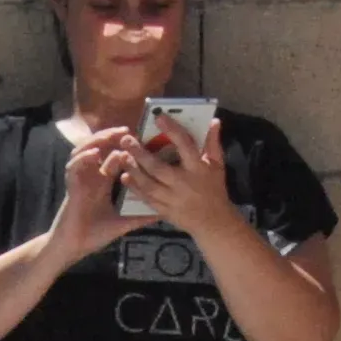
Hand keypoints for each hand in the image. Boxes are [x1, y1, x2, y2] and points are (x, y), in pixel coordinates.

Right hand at [41, 126, 148, 268]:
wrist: (75, 246)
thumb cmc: (95, 235)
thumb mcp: (123, 223)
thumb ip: (140, 217)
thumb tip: (162, 214)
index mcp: (103, 182)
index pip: (115, 158)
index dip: (126, 148)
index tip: (141, 141)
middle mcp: (92, 177)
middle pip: (100, 148)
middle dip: (112, 137)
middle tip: (128, 131)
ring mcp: (80, 179)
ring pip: (85, 151)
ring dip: (97, 141)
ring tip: (111, 136)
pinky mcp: (71, 185)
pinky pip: (74, 166)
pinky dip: (83, 158)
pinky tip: (94, 154)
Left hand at [122, 114, 245, 244]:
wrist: (213, 223)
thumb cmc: (215, 189)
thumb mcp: (218, 165)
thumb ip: (213, 143)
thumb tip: (213, 121)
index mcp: (198, 168)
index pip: (185, 146)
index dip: (172, 130)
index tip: (159, 117)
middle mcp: (183, 183)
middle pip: (158, 167)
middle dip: (140, 153)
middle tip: (126, 139)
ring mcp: (172, 199)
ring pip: (148, 184)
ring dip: (134, 170)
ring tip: (122, 156)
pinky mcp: (164, 210)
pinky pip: (146, 198)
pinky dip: (134, 188)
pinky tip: (124, 177)